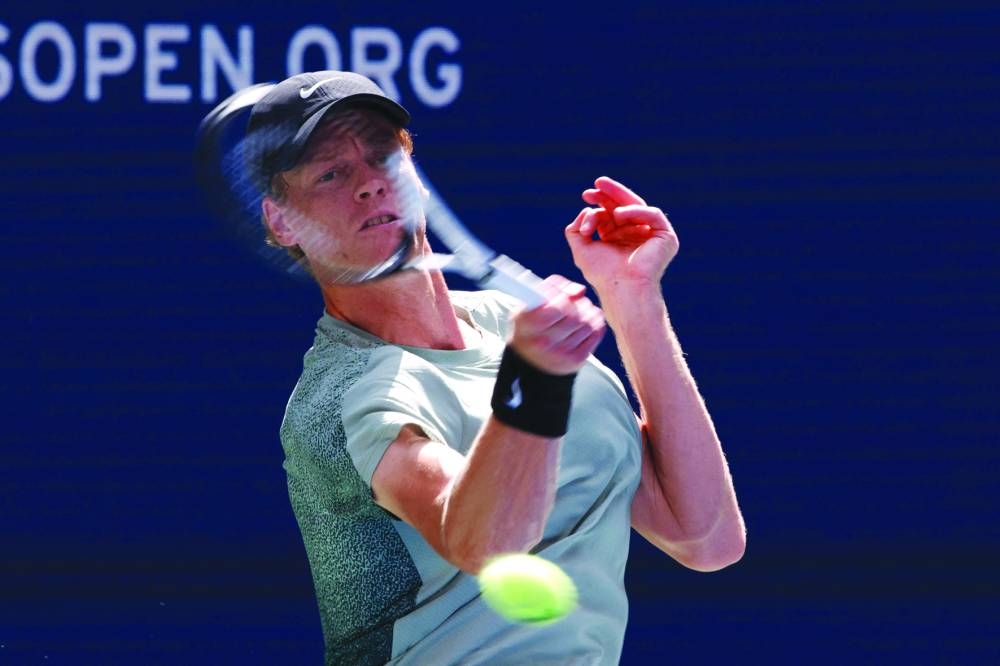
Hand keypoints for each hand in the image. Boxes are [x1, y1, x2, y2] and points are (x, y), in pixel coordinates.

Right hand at [508, 275, 605, 374]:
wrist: (531, 361)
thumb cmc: (531, 326)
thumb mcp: (529, 303)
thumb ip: (553, 287)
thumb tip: (580, 291)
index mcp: (528, 325)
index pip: (557, 306)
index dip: (564, 297)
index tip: (562, 297)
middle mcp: (543, 342)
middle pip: (575, 316)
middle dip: (578, 304)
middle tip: (575, 303)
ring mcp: (560, 353)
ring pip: (588, 323)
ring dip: (588, 312)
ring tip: (581, 312)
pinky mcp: (575, 360)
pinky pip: (595, 334)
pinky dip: (596, 324)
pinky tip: (588, 322)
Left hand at [565, 176, 678, 296]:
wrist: (622, 288)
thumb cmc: (603, 273)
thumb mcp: (581, 249)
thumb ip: (575, 230)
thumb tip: (584, 211)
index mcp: (618, 238)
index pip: (609, 213)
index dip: (599, 202)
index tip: (586, 195)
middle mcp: (635, 235)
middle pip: (624, 205)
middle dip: (610, 193)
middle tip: (597, 183)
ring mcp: (651, 235)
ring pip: (638, 207)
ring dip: (620, 199)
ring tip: (604, 202)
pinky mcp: (666, 237)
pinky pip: (652, 215)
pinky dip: (635, 211)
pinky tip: (618, 214)